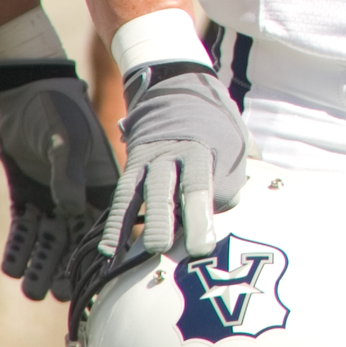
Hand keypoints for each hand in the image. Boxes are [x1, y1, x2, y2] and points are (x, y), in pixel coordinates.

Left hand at [0, 60, 119, 299]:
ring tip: (32, 290)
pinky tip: (12, 267)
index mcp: (100, 181)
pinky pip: (23, 229)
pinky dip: (19, 248)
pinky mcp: (27, 196)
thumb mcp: (66, 137)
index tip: (93, 277)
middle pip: (76, 239)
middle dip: (68, 267)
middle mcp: (79, 194)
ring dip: (41, 264)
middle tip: (59, 294)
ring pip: (48, 239)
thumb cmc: (56, 109)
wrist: (24, 92)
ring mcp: (52, 196)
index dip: (100, 252)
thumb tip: (70, 208)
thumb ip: (68, 172)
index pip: (105, 222)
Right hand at [98, 63, 252, 256]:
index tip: (203, 245)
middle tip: (163, 248)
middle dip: (164, 219)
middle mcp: (171, 153)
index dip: (200, 213)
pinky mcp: (132, 167)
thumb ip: (234, 176)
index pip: (200, 182)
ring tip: (134, 255)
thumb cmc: (216, 127)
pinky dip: (115, 224)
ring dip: (137, 224)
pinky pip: (122, 197)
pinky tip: (110, 250)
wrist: (178, 91)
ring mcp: (149, 159)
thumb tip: (231, 210)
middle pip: (164, 188)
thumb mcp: (235, 141)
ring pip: (140, 193)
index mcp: (201, 147)